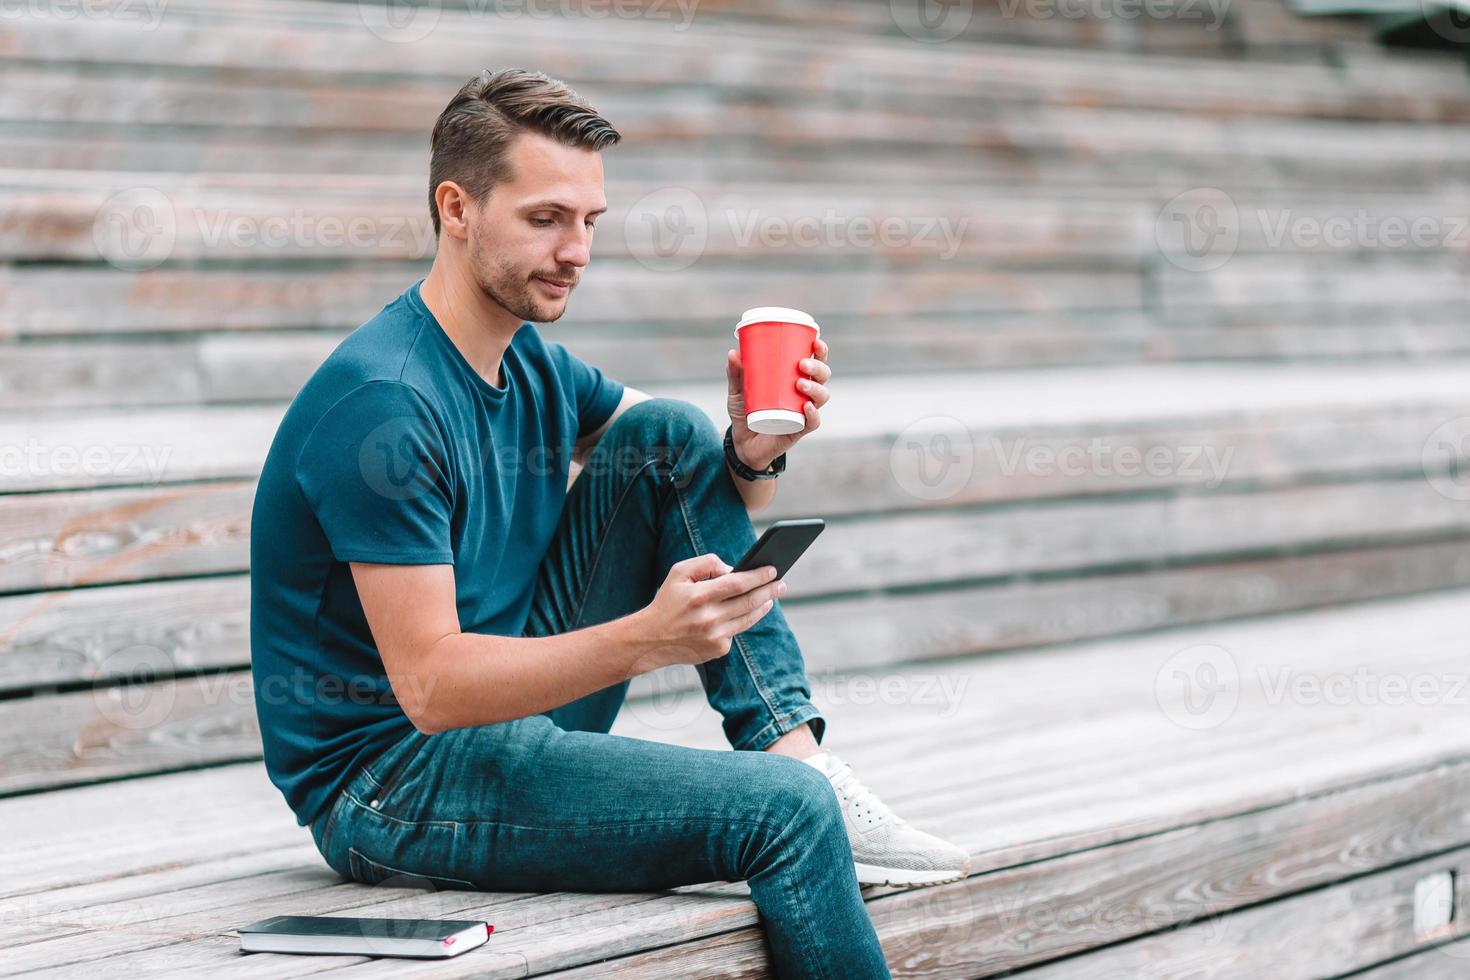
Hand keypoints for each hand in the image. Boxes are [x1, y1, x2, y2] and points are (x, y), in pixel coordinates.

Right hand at [630, 554, 785, 670]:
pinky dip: (743, 620)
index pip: (737, 583)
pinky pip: (737, 631)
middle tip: (782, 583)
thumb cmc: (667, 601)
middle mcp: (708, 618)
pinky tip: (749, 611)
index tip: (773, 569)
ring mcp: (714, 637)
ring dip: (764, 606)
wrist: (650, 639)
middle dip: (769, 591)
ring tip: (772, 596)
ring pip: (748, 618)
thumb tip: (732, 569)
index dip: (758, 576)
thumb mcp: (679, 572)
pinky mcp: (717, 650)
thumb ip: (706, 563)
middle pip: (749, 602)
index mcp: (698, 596)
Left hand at [725, 336, 830, 469]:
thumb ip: (736, 374)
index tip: (815, 341)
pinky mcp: (799, 430)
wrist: (742, 443)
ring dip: (815, 388)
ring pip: (822, 396)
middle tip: (802, 364)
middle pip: (823, 376)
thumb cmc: (745, 412)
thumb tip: (734, 352)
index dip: (820, 351)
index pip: (815, 361)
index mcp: (794, 378)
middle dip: (818, 367)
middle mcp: (804, 394)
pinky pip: (813, 422)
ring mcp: (803, 412)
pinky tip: (806, 407)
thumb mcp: (737, 391)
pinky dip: (813, 414)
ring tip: (800, 384)